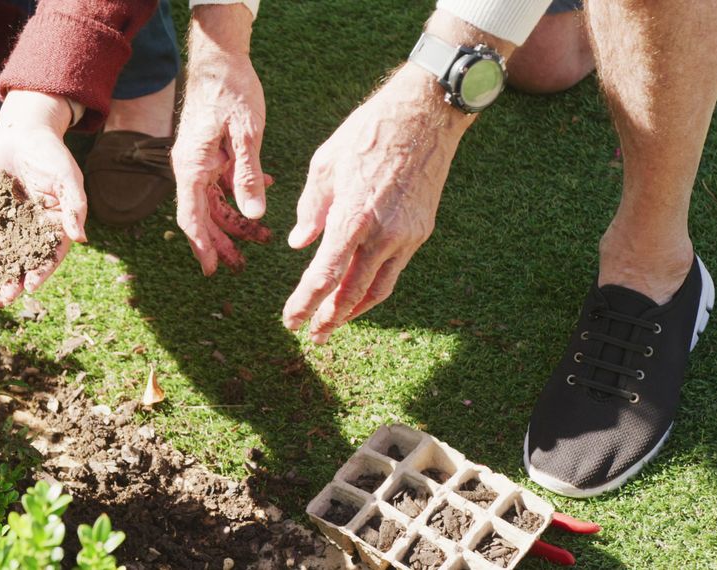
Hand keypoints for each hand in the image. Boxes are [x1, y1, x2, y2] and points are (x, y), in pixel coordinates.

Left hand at [0, 90, 85, 305]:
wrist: (22, 132)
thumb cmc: (50, 152)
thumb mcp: (66, 176)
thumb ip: (74, 205)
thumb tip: (81, 237)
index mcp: (57, 224)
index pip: (51, 254)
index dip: (42, 271)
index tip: (31, 286)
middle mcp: (35, 229)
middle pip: (26, 261)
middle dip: (15, 281)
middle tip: (2, 299)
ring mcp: (12, 224)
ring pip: (3, 254)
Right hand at [172, 4, 270, 274]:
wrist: (221, 58)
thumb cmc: (231, 90)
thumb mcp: (247, 134)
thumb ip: (249, 174)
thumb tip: (254, 214)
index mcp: (193, 166)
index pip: (192, 216)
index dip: (202, 245)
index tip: (212, 269)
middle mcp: (190, 167)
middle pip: (202, 215)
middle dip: (221, 241)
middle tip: (239, 266)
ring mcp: (199, 160)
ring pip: (213, 202)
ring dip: (235, 220)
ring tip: (260, 239)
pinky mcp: (210, 152)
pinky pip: (221, 183)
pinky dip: (240, 193)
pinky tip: (262, 194)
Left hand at [282, 66, 473, 342]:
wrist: (426, 114)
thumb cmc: (367, 133)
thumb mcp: (324, 165)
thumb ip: (310, 210)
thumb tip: (299, 244)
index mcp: (352, 217)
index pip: (323, 276)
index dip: (305, 303)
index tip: (290, 322)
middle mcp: (383, 233)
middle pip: (352, 292)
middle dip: (329, 318)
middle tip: (311, 334)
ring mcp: (407, 234)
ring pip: (378, 288)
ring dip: (354, 311)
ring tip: (333, 322)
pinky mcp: (421, 230)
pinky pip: (394, 269)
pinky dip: (374, 286)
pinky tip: (358, 290)